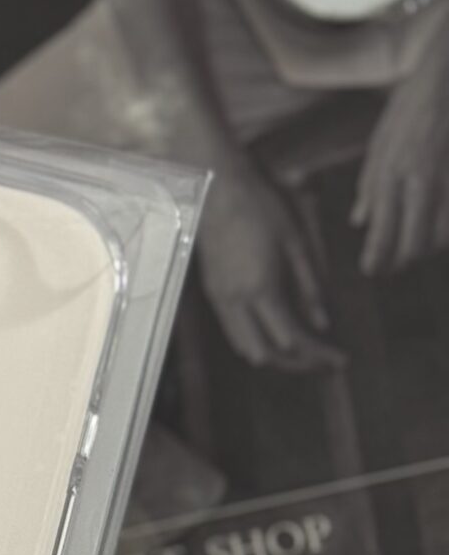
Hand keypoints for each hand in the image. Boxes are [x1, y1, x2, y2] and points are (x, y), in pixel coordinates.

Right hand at [196, 162, 340, 372]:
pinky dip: (257, 343)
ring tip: (303, 354)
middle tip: (324, 362)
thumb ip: (308, 286)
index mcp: (261, 289)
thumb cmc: (260, 207)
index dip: (318, 354)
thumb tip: (322, 323)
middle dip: (298, 365)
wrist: (216, 188)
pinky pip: (235, 332)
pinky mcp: (214, 293)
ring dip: (276, 358)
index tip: (340, 359)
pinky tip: (276, 334)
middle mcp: (237, 302)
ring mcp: (221, 299)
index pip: (293, 339)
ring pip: (246, 348)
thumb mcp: (295, 242)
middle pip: (267, 354)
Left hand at [353, 68, 448, 275]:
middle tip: (400, 263)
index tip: (373, 272)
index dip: (377, 259)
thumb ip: (370, 183)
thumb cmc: (414, 104)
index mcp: (390, 171)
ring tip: (422, 241)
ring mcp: (448, 178)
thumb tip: (359, 221)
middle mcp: (419, 179)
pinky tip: (441, 222)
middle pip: (414, 245)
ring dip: (433, 245)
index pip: (381, 231)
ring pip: (443, 236)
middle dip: (407, 259)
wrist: (447, 74)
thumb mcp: (381, 140)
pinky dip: (448, 228)